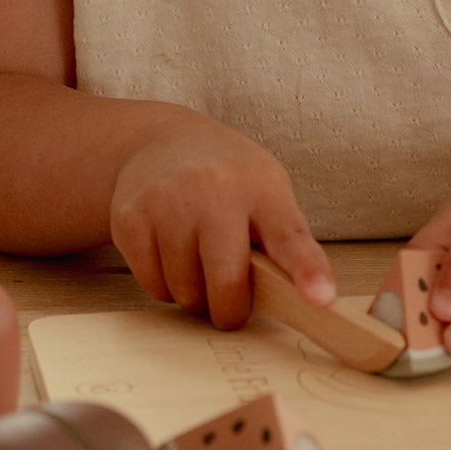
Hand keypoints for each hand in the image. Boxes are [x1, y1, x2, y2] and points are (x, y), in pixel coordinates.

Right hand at [109, 114, 334, 330]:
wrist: (161, 142)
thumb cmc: (228, 178)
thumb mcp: (267, 190)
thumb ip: (283, 241)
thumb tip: (305, 301)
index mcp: (261, 187)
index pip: (289, 235)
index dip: (307, 270)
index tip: (320, 299)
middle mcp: (213, 189)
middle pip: (226, 283)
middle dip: (229, 308)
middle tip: (230, 297)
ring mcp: (167, 201)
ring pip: (185, 292)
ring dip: (194, 293)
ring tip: (196, 258)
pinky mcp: (130, 218)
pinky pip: (153, 287)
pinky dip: (164, 284)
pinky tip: (169, 250)